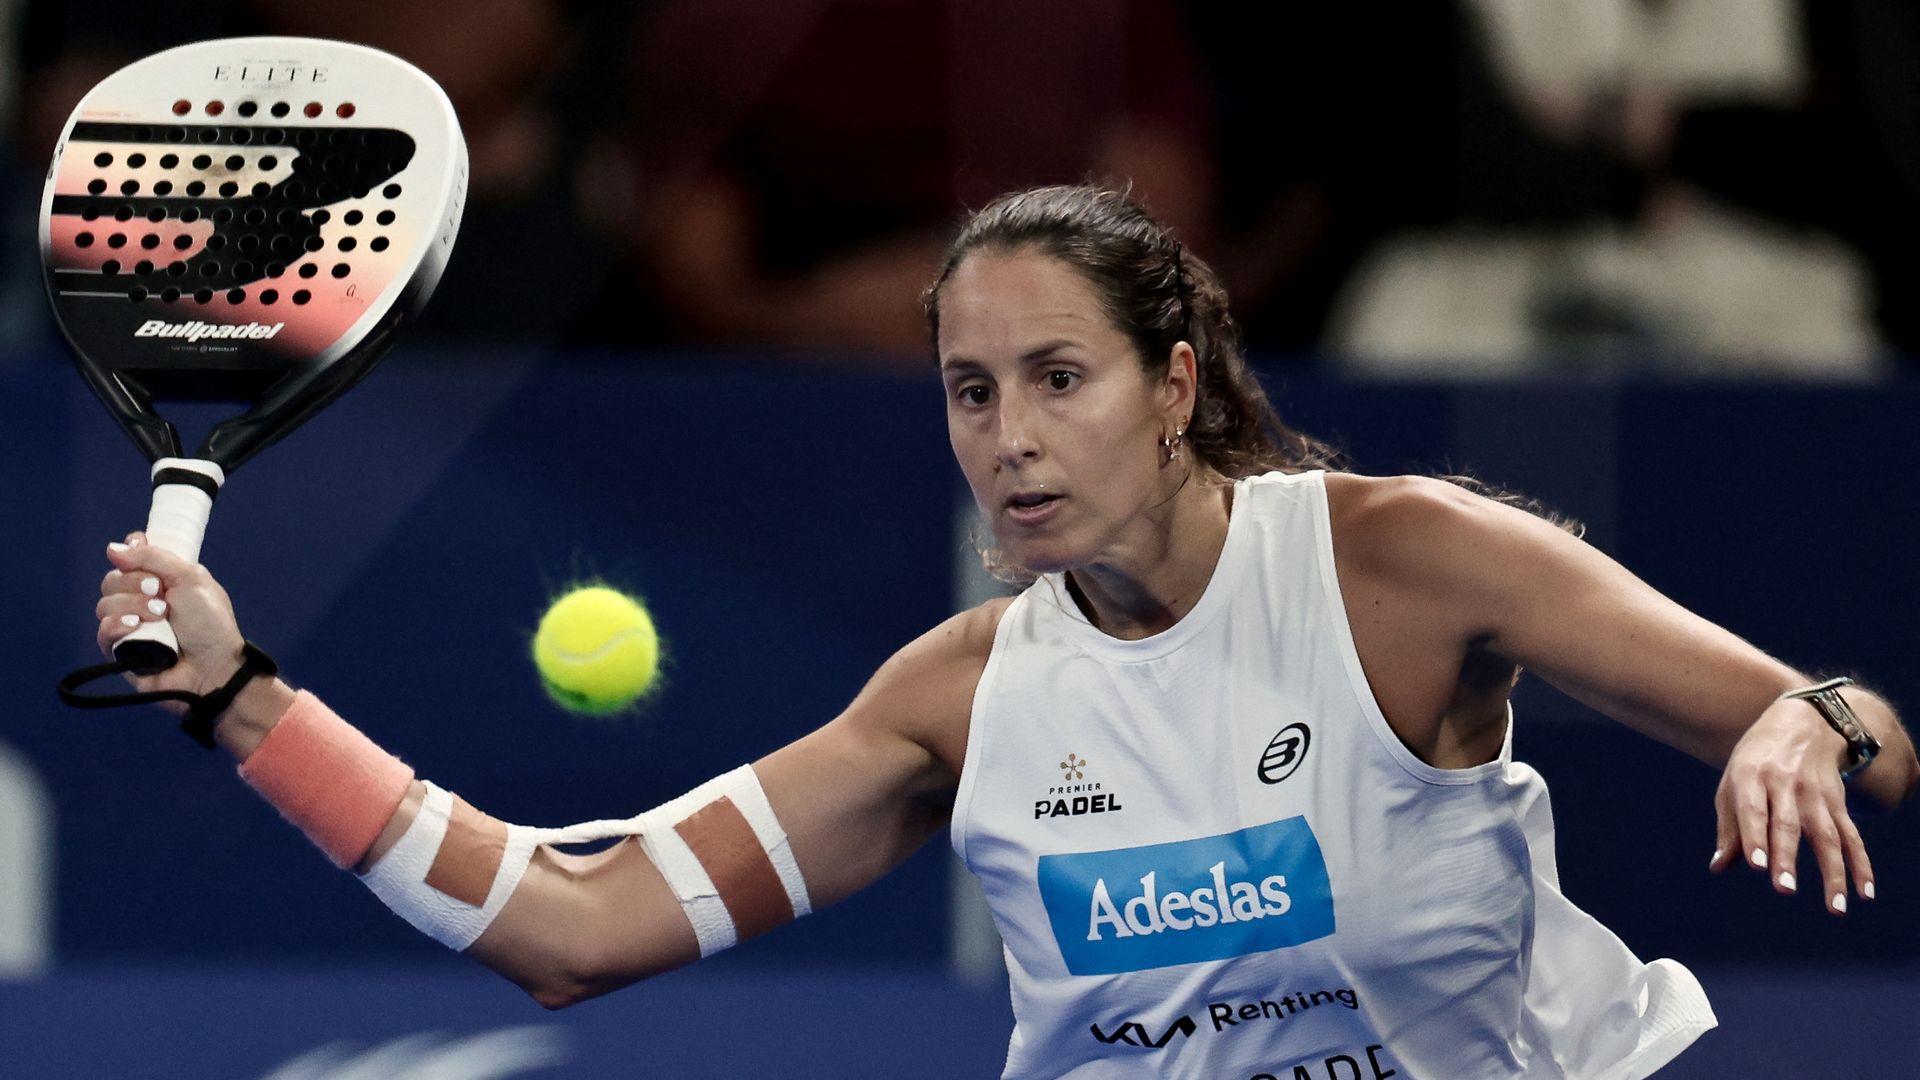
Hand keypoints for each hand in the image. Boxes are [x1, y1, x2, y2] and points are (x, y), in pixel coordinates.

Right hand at [96, 532, 245, 714]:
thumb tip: (113, 548)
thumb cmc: (211, 624)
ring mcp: (131, 626)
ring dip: (132, 605)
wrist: (215, 667)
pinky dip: (117, 625)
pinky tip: (136, 626)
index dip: (130, 551)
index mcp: (162, 580)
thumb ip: (154, 558)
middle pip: (112, 579)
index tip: (139, 549)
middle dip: (133, 581)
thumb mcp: (191, 578)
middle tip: (160, 591)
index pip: (128, 557)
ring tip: (160, 615)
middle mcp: (142, 601)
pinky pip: (102, 632)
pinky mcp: (121, 652)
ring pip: (105, 604)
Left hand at [1711, 697, 1872, 913]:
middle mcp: (1786, 785)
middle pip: (1788, 825)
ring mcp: (1816, 794)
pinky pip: (1852, 836)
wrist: (1803, 723)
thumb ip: (1730, 827)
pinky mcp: (1839, 802)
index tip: (1757, 866)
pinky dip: (1861, 864)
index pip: (1753, 810)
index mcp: (1752, 777)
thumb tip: (1719, 866)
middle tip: (1784, 889)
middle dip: (1786, 857)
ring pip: (1827, 836)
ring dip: (1833, 873)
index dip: (1754, 838)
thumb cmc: (1756, 762)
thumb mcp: (1733, 783)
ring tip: (1835, 908)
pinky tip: (1865, 892)